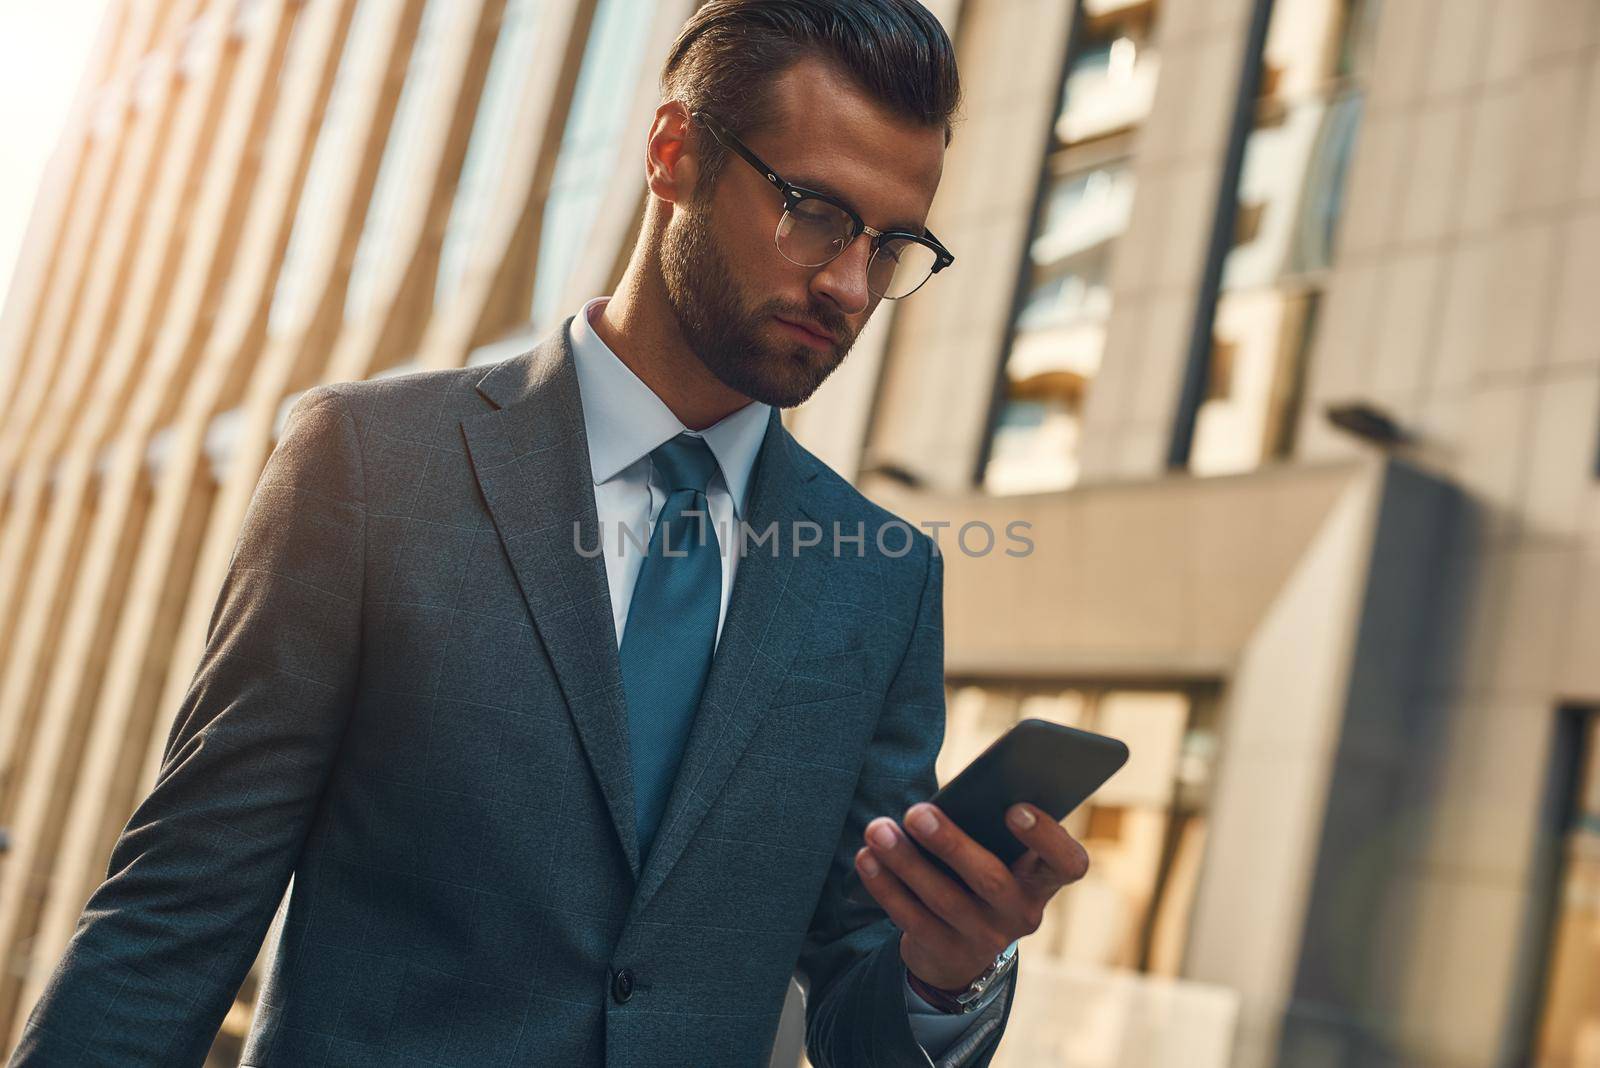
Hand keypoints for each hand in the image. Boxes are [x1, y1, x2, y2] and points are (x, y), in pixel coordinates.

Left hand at [853, 801, 1088, 990]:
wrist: (959, 947)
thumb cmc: (977, 871)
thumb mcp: (993, 853)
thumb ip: (985, 828)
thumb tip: (944, 801)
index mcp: (1042, 878)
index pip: (1068, 863)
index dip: (1047, 837)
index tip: (1015, 808)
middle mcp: (1022, 913)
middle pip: (990, 879)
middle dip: (950, 843)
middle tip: (916, 811)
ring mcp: (985, 939)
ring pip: (943, 899)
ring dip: (906, 861)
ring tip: (877, 829)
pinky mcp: (946, 954)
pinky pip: (912, 919)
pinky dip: (886, 886)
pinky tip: (866, 859)